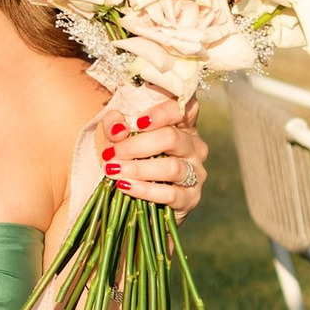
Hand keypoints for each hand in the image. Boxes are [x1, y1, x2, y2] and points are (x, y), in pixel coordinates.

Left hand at [95, 92, 207, 217]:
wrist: (139, 199)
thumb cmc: (131, 158)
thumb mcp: (119, 137)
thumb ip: (114, 126)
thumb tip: (117, 129)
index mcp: (183, 125)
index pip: (185, 109)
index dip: (164, 112)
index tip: (138, 121)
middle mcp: (195, 147)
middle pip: (171, 138)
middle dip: (136, 146)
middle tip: (112, 154)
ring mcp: (196, 173)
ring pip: (171, 168)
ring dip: (138, 169)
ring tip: (113, 170)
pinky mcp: (191, 198)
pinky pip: (170, 194)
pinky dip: (144, 190)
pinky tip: (125, 186)